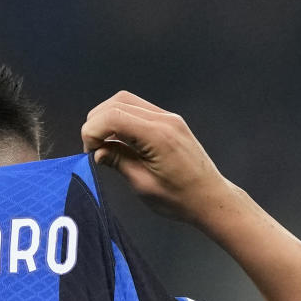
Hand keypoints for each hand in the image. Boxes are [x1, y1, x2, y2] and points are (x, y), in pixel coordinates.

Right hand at [81, 91, 232, 222]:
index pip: (113, 116)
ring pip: (126, 102)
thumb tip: (96, 152)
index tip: (90, 153)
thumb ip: (118, 162)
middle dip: (97, 123)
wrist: (210, 198)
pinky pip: (138, 110)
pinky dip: (121, 120)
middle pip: (117, 103)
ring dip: (107, 119)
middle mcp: (164, 120)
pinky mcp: (169, 121)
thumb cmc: (180, 198)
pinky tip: (118, 141)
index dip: (92, 131)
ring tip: (104, 145)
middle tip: (94, 149)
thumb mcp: (143, 184)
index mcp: (158, 136)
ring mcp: (168, 118)